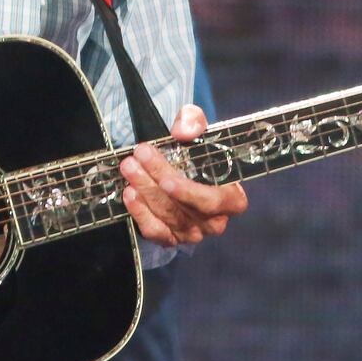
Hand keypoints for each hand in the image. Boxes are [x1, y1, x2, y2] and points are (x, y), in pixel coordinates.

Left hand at [120, 103, 246, 247]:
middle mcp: (214, 221)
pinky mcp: (171, 238)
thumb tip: (183, 132)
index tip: (167, 180)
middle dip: (156, 182)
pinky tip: (129, 193)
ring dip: (145, 191)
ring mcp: (193, 233)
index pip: (213, 201)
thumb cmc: (196, 150)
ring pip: (167, 217)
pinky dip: (140, 212)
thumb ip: (194, 122)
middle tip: (136, 159)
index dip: (190, 194)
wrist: (182, 165)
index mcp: (232, 198)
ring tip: (129, 168)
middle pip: (184, 208)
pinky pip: (155, 231)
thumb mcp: (197, 127)